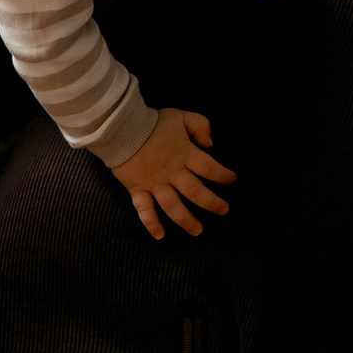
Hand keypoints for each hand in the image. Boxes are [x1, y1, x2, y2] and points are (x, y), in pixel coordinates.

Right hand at [109, 108, 236, 239]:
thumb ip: (200, 125)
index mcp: (185, 154)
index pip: (210, 168)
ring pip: (173, 206)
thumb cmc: (152, 122)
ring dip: (186, 220)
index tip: (231, 180)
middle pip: (196, 192)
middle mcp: (172, 173)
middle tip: (224, 211)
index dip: (223, 175)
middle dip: (212, 203)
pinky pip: (144, 209)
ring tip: (198, 231)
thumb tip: (210, 144)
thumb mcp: (181, 116)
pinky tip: (160, 236)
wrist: (121, 128)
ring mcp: (155, 183)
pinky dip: (151, 223)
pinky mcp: (138, 189)